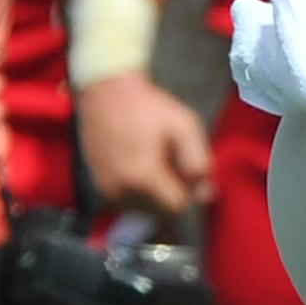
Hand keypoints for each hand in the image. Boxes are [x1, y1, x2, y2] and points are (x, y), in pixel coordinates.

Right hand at [76, 71, 212, 217]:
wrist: (106, 93)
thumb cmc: (148, 107)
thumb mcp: (184, 126)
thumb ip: (199, 162)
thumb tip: (206, 195)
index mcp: (143, 178)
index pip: (177, 206)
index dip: (186, 188)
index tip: (181, 164)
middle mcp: (121, 191)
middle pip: (160, 211)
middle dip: (169, 191)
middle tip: (166, 158)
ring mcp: (107, 190)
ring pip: (144, 208)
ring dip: (153, 192)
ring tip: (150, 158)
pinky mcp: (99, 186)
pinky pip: (128, 201)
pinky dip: (137, 189)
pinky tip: (136, 162)